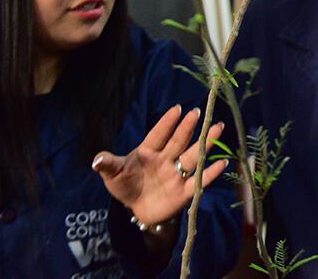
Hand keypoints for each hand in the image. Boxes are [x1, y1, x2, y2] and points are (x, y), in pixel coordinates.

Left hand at [92, 105, 228, 228]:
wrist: (139, 209)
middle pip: (178, 141)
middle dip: (188, 127)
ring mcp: (177, 174)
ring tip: (218, 128)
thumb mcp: (113, 175)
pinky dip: (210, 172)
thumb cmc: (126, 185)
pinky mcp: (184, 191)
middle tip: (198, 112)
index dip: (167, 123)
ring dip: (206, 142)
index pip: (158, 135)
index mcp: (148, 152)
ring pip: (192, 155)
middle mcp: (166, 159)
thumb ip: (108, 165)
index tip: (177, 109)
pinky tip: (222, 163)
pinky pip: (199, 180)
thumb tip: (95, 159)